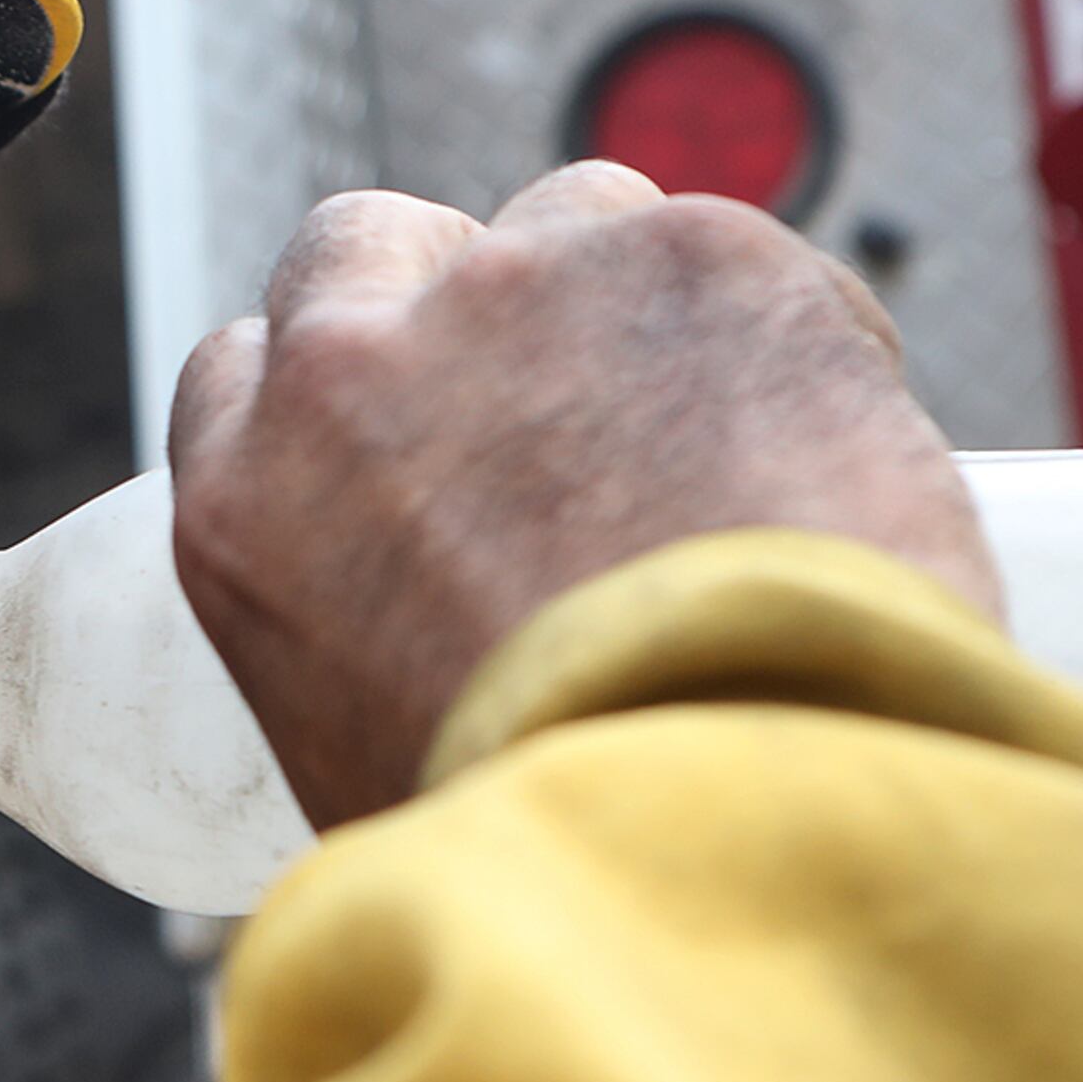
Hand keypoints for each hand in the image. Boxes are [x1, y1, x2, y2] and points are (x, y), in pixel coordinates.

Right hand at [167, 167, 997, 826]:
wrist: (726, 826)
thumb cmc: (561, 857)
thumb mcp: (367, 771)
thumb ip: (364, 658)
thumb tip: (451, 683)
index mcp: (248, 503)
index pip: (250, 365)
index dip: (344, 382)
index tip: (421, 435)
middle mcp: (355, 366)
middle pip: (375, 242)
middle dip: (459, 294)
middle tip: (569, 406)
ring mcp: (525, 290)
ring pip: (576, 223)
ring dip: (631, 306)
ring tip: (727, 448)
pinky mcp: (697, 255)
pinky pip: (752, 258)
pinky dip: (795, 336)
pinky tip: (834, 457)